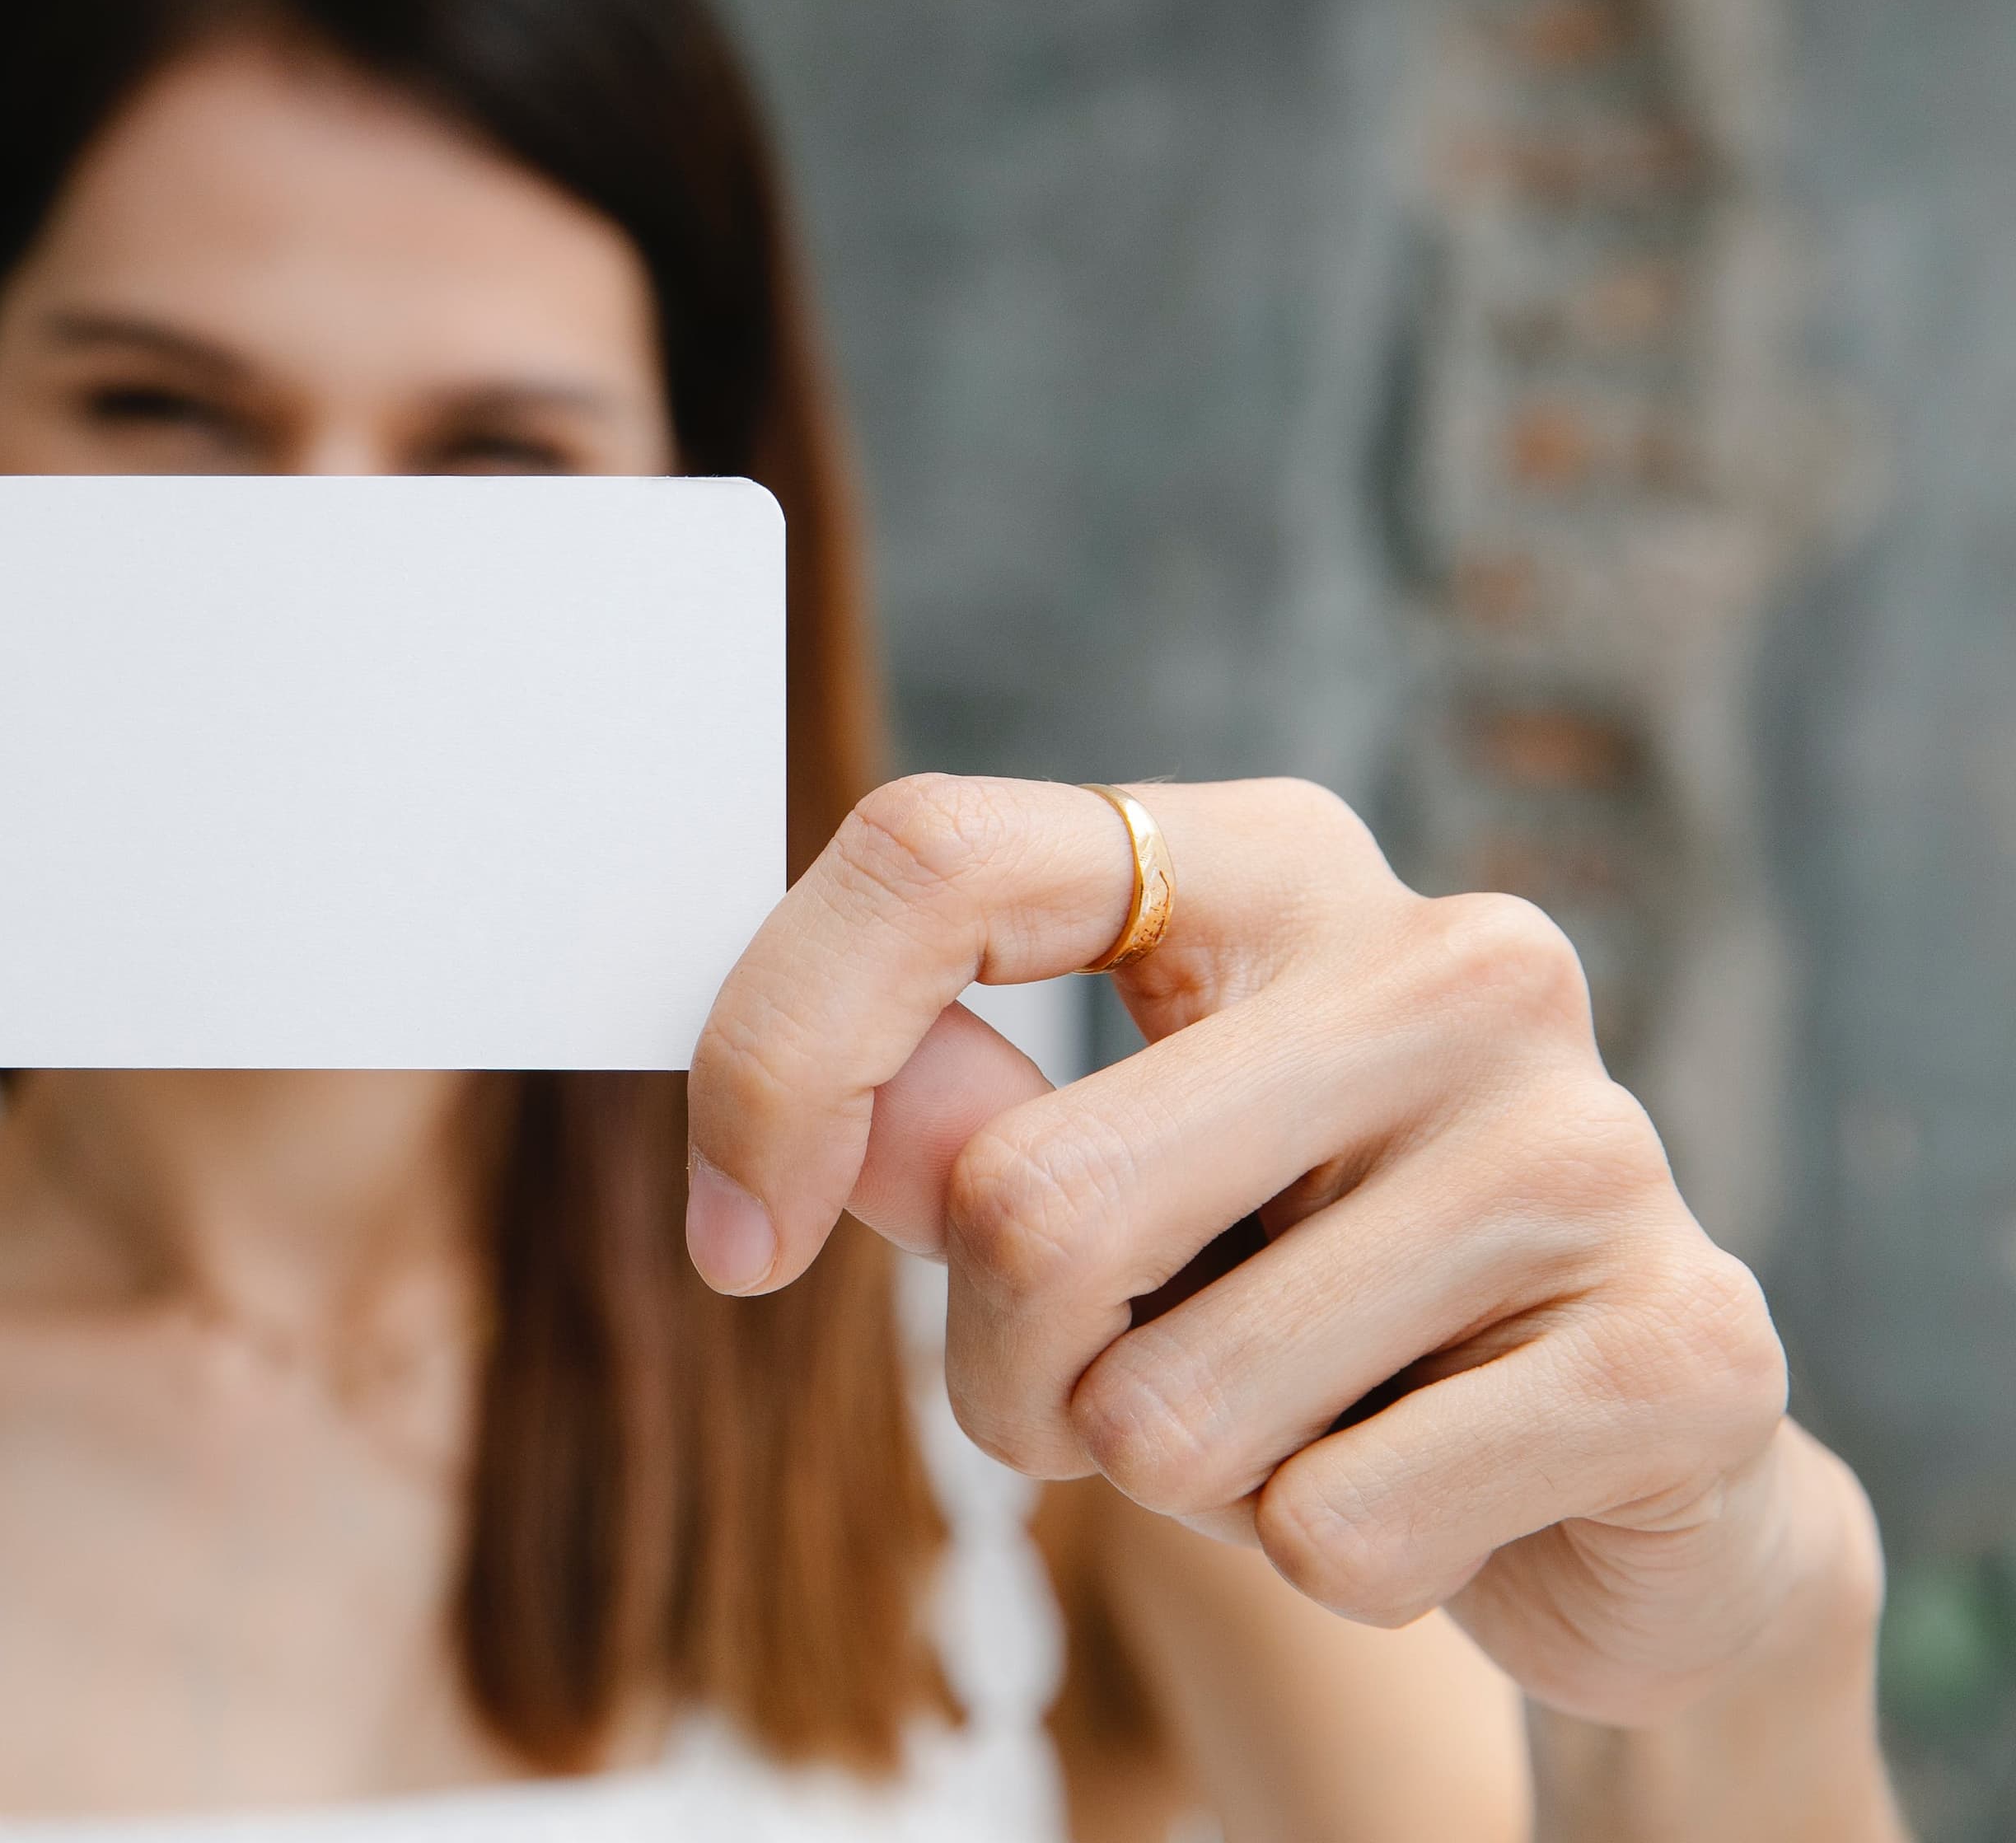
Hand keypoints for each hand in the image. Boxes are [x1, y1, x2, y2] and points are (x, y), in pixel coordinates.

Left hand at [686, 775, 1844, 1725]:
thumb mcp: (1111, 1191)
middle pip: (1022, 1199)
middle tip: (1111, 1400)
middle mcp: (1452, 955)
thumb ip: (947, 1129)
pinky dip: (1328, 1563)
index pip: (937, 855)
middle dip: (1006, 1378)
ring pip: (1166, 1408)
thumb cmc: (1312, 1293)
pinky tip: (1433, 1490)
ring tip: (1307, 1422)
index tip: (735, 1241)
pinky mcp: (1683, 1346)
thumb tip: (807, 1123)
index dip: (776, 1055)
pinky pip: (1330, 1532)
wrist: (1626, 1457)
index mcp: (1273, 862)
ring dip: (1178, 1484)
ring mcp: (1586, 1140)